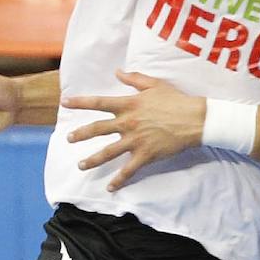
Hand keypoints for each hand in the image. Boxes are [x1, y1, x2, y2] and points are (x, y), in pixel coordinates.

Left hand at [64, 71, 205, 190]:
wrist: (194, 119)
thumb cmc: (176, 99)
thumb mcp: (154, 84)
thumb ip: (134, 79)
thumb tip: (117, 71)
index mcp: (129, 104)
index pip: (99, 102)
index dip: (80, 102)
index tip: (65, 103)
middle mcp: (128, 123)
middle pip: (98, 129)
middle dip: (81, 134)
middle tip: (68, 139)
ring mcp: (135, 140)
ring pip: (108, 152)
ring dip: (92, 160)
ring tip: (81, 165)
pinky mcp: (145, 155)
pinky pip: (128, 170)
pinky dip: (119, 180)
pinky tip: (110, 187)